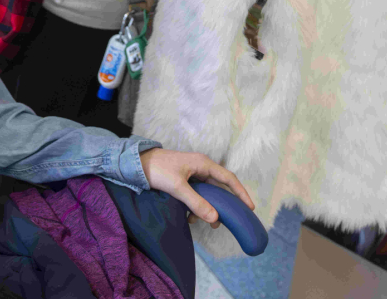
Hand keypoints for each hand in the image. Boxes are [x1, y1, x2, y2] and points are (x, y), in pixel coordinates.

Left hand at [139, 148, 253, 227]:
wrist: (136, 163)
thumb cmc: (158, 170)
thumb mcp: (178, 187)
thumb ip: (196, 203)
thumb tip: (215, 218)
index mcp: (203, 163)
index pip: (228, 178)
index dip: (241, 193)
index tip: (249, 207)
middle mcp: (201, 167)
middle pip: (219, 187)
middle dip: (221, 205)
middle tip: (223, 222)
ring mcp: (193, 173)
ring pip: (207, 193)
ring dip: (206, 208)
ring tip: (199, 221)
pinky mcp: (184, 179)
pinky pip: (196, 194)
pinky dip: (195, 206)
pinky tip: (188, 216)